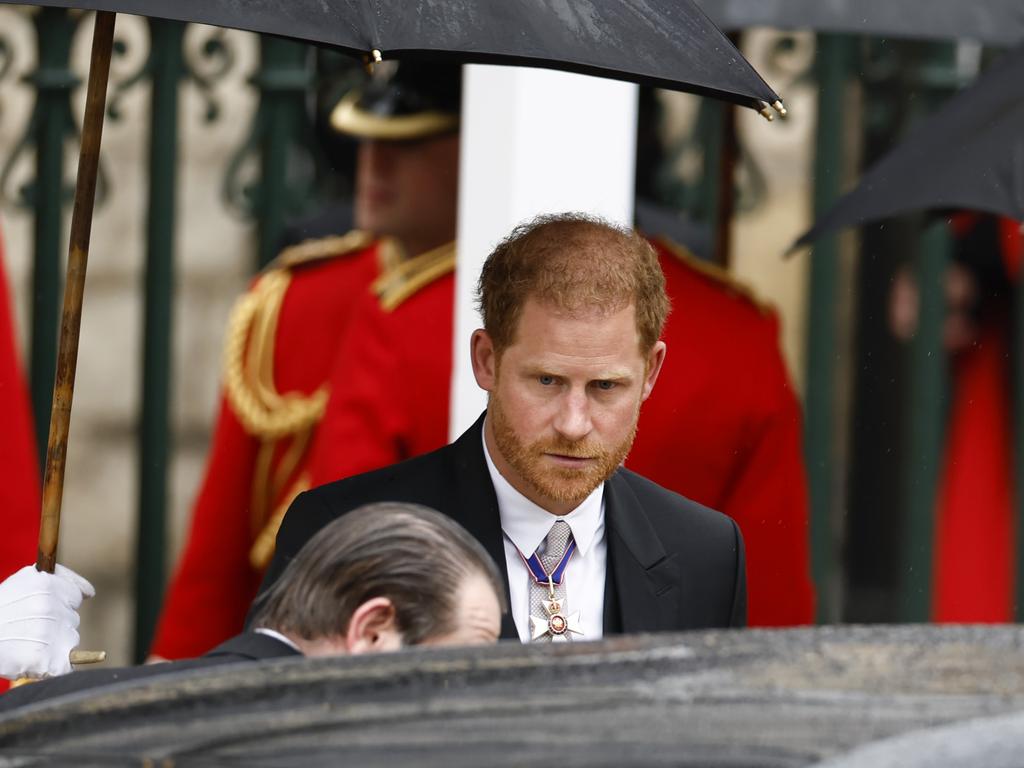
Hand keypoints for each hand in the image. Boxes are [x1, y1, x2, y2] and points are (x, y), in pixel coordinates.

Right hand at [0, 564, 94, 678]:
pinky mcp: (47, 660)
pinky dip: (58, 667)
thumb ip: (54, 581)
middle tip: (30, 630)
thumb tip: (88, 593)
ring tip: (28, 644)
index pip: (76, 595)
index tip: (57, 609)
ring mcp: (50, 633)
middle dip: (56, 625)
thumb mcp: (22, 583)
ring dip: (56, 644)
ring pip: (71, 640)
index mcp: (47, 584)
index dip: (65, 604)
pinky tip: (46, 664)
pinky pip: (66, 666)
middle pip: (71, 620)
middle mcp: (51, 606)